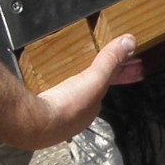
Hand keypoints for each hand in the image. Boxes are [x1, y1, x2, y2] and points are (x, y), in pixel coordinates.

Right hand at [22, 33, 137, 147]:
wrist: (34, 123)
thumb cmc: (68, 105)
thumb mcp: (95, 79)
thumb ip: (110, 61)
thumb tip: (131, 41)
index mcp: (88, 112)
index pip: (97, 93)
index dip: (97, 80)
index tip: (93, 67)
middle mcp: (72, 121)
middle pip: (77, 98)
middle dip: (76, 86)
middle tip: (70, 70)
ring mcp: (52, 122)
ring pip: (58, 102)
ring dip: (57, 91)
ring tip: (52, 76)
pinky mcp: (34, 119)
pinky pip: (41, 102)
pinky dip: (41, 94)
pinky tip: (36, 87)